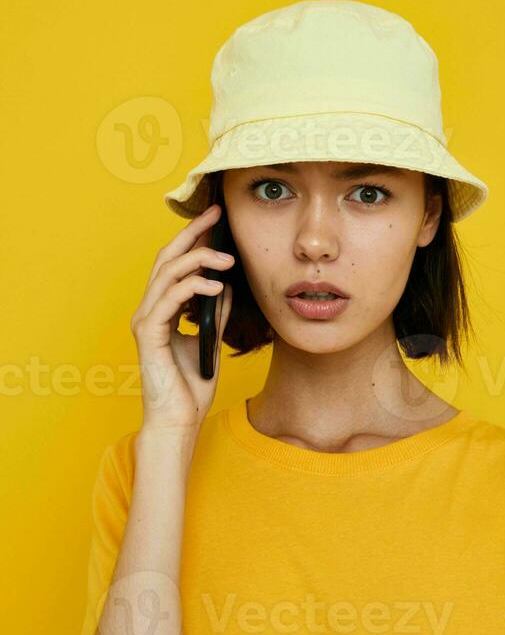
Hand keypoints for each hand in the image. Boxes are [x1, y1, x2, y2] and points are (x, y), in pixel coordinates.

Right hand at [130, 203, 234, 435]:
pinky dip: (193, 287)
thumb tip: (228, 284)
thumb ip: (214, 312)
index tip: (216, 218)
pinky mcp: (149, 334)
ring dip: (199, 260)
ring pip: (167, 273)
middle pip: (167, 258)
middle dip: (192, 233)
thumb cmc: (190, 386)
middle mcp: (149, 309)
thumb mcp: (211, 340)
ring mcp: (146, 320)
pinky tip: (216, 285)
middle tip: (216, 214)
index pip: (175, 264)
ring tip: (227, 258)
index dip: (194, 238)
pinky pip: (169, 299)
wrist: (179, 419)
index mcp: (161, 309)